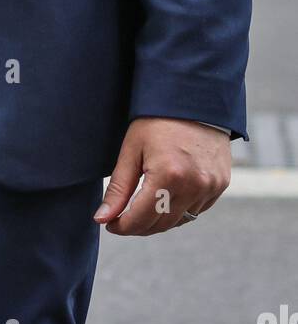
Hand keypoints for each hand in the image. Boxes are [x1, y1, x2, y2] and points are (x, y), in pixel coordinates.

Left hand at [94, 117, 230, 234]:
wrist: (194, 97)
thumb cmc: (157, 120)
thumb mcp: (131, 149)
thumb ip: (118, 187)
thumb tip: (102, 218)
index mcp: (168, 176)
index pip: (141, 219)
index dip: (122, 226)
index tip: (110, 224)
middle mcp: (194, 186)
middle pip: (161, 224)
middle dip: (139, 226)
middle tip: (122, 218)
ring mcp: (211, 187)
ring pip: (180, 221)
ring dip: (159, 220)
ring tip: (142, 208)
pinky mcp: (221, 184)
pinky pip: (196, 210)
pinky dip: (179, 210)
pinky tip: (166, 199)